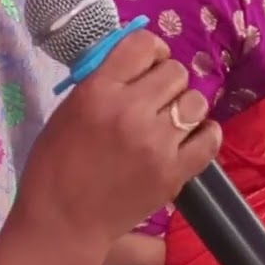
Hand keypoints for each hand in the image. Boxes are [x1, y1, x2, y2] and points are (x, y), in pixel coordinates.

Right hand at [18, 30, 220, 249]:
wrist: (63, 219)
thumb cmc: (54, 162)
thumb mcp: (67, 110)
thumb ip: (100, 83)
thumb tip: (132, 64)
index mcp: (97, 91)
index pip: (142, 45)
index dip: (148, 49)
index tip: (144, 63)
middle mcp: (131, 110)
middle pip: (175, 71)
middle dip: (164, 80)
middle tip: (152, 97)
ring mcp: (157, 142)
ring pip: (196, 100)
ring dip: (183, 106)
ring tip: (168, 121)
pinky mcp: (175, 171)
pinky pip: (209, 137)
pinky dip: (203, 133)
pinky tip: (187, 137)